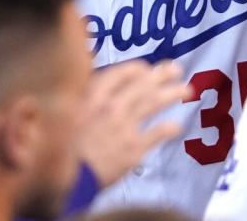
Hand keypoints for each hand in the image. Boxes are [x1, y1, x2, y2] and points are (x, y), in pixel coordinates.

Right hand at [77, 60, 192, 186]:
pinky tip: (176, 125)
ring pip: (153, 103)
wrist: (65, 177)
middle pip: (143, 84)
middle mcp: (111, 106)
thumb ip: (83, 92)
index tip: (146, 68)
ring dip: (172, 94)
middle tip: (177, 69)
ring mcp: (124, 127)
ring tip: (186, 90)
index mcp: (93, 94)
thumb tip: (92, 68)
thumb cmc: (60, 144)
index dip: (138, 68)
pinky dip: (168, 128)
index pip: (122, 72)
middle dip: (162, 75)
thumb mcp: (67, 109)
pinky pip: (156, 134)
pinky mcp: (133, 149)